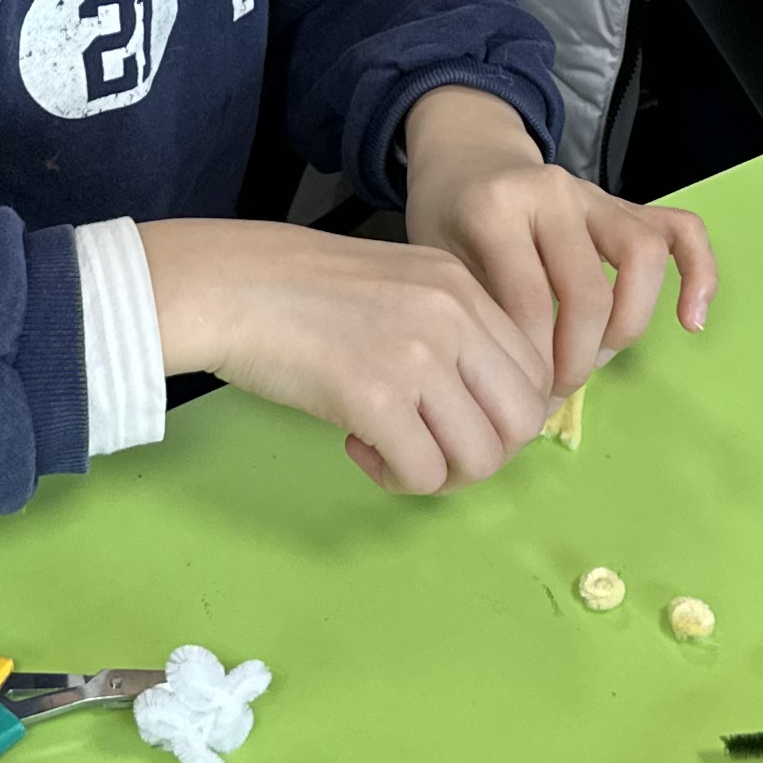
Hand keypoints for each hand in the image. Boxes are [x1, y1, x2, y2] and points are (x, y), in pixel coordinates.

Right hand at [141, 218, 553, 496]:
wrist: (228, 285)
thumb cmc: (299, 290)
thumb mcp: (397, 283)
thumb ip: (449, 329)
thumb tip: (485, 406)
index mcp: (463, 286)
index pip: (533, 372)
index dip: (506, 416)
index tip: (460, 423)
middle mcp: (453, 316)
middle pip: (522, 420)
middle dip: (485, 454)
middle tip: (435, 450)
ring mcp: (417, 356)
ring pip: (481, 456)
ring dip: (443, 474)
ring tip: (396, 455)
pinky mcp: (375, 397)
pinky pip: (422, 473)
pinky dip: (397, 479)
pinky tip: (360, 449)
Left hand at [398, 83, 713, 400]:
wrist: (466, 160)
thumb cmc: (449, 223)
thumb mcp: (439, 265)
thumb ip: (478, 316)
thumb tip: (518, 392)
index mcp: (496, 209)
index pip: (530, 302)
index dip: (534, 363)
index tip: (524, 394)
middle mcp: (552, 192)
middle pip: (589, 290)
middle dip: (579, 357)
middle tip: (558, 386)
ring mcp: (595, 194)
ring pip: (643, 257)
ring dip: (628, 324)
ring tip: (600, 356)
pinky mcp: (627, 203)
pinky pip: (682, 230)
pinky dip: (699, 275)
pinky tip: (690, 322)